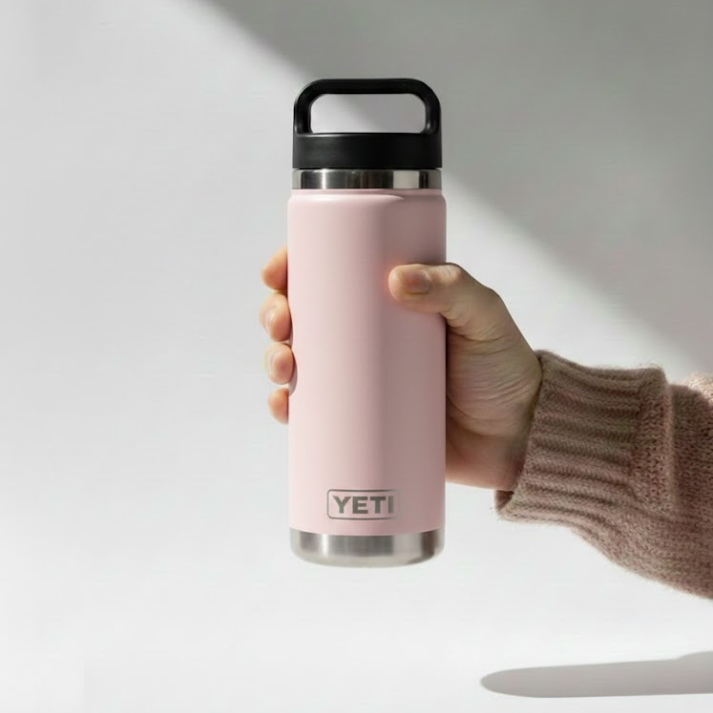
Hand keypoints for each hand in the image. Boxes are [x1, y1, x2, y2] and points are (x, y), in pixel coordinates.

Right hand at [260, 245, 542, 491]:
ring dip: (274, 359)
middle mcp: (368, 339)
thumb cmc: (503, 371)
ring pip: (299, 363)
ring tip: (283, 367)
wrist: (516, 438)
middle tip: (281, 323)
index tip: (277, 271)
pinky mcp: (360, 423)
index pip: (332, 274)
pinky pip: (312, 414)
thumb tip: (396, 279)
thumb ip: (454, 288)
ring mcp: (361, 382)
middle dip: (276, 314)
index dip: (294, 268)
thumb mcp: (485, 317)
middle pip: (305, 317)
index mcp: (391, 302)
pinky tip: (282, 406)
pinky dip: (287, 408)